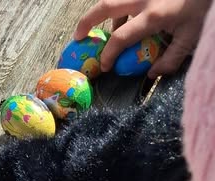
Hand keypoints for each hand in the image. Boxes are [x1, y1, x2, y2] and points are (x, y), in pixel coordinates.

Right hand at [75, 0, 211, 75]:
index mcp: (152, 15)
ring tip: (112, 29)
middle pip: (106, 6)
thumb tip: (152, 75)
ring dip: (108, 14)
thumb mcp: (191, 37)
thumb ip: (171, 58)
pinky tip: (129, 15)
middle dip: (87, 22)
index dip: (108, 54)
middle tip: (78, 37)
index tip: (105, 67)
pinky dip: (122, 6)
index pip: (120, 37)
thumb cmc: (203, 7)